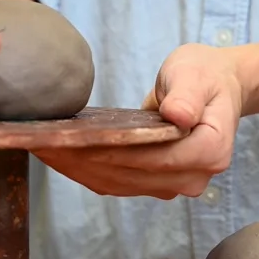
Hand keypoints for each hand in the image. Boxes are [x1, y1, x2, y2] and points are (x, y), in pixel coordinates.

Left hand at [36, 43, 243, 198]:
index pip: (156, 159)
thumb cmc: (205, 75)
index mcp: (211, 151)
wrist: (214, 87)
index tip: (78, 141)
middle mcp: (194, 177)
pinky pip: (117, 182)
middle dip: (88, 161)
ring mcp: (175, 184)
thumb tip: (178, 116)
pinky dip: (87, 171)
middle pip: (133, 175)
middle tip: (46, 143)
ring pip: (120, 183)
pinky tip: (60, 155)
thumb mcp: (197, 75)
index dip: (116, 152)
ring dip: (80, 169)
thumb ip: (188, 96)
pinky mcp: (156, 183)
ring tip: (45, 149)